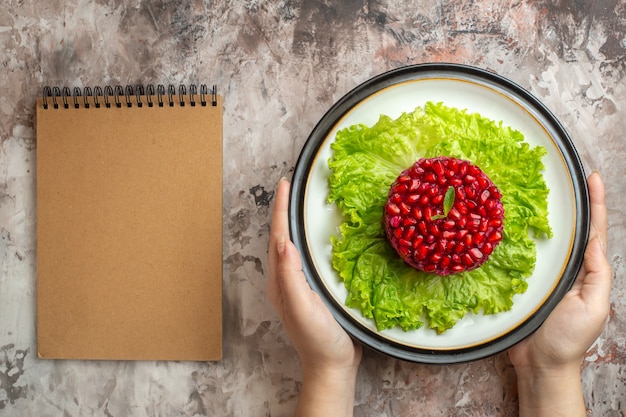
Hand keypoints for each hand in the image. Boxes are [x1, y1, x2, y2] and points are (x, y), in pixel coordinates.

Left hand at [268, 178, 360, 415]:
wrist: (332, 366)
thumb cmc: (318, 339)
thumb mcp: (302, 307)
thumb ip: (291, 276)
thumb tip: (282, 241)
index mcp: (281, 281)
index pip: (278, 237)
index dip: (280, 209)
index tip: (285, 184)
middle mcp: (285, 280)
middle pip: (281, 237)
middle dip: (283, 211)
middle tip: (290, 187)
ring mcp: (298, 285)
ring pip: (291, 246)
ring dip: (292, 223)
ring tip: (298, 204)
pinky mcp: (312, 290)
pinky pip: (305, 257)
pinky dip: (306, 239)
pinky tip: (316, 237)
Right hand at [508, 171, 611, 415]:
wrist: (540, 364)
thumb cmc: (568, 339)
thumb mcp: (594, 307)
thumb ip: (596, 275)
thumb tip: (593, 244)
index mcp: (586, 273)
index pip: (593, 232)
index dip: (596, 204)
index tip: (593, 178)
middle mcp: (565, 269)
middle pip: (567, 229)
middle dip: (568, 202)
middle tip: (560, 173)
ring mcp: (542, 275)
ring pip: (539, 238)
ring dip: (536, 216)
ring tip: (530, 190)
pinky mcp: (520, 281)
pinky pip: (516, 255)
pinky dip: (511, 238)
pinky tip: (502, 224)